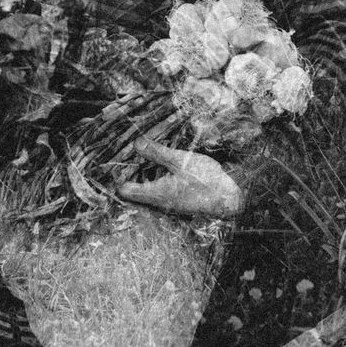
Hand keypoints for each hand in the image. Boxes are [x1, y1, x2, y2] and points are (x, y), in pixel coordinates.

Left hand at [116, 138, 244, 217]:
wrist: (231, 199)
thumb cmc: (206, 181)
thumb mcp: (181, 161)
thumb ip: (158, 153)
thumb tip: (136, 143)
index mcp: (155, 194)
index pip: (124, 190)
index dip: (116, 176)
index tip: (113, 160)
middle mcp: (159, 202)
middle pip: (134, 190)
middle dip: (129, 172)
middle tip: (126, 153)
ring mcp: (169, 203)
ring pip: (148, 189)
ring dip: (144, 174)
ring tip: (141, 155)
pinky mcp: (179, 200)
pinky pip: (160, 189)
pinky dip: (157, 177)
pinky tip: (162, 164)